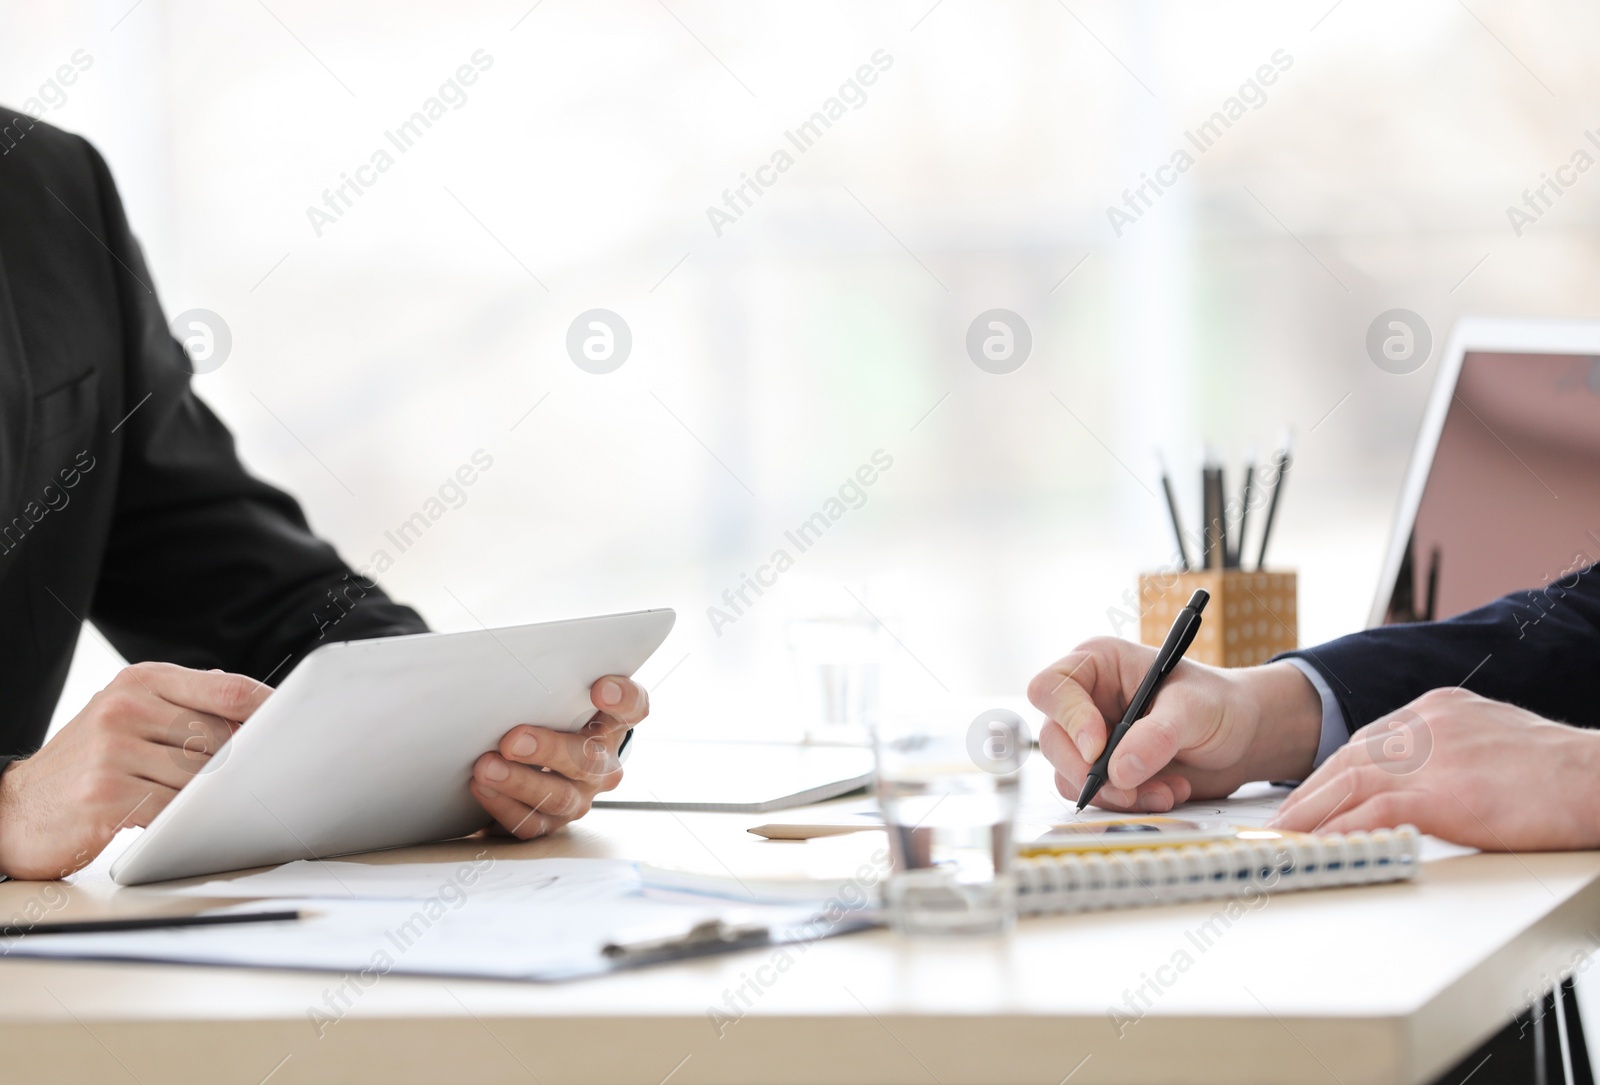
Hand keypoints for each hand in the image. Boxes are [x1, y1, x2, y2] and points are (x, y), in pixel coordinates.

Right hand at [0, 663, 269, 879]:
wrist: (15, 809)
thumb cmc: (90, 763)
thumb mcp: (132, 716)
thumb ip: (189, 706)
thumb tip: (259, 709)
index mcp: (143, 680)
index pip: (229, 689)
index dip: (272, 710)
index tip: (301, 726)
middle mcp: (127, 707)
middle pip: (223, 736)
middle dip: (247, 762)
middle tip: (267, 778)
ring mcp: (114, 750)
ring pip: (203, 776)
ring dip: (219, 796)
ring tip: (224, 804)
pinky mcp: (106, 795)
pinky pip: (174, 809)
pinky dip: (191, 820)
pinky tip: (192, 823)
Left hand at [469, 675, 648, 838]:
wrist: (536, 760)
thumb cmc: (544, 714)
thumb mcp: (553, 695)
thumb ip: (547, 682)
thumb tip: (501, 669)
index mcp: (611, 724)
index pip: (633, 707)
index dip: (622, 698)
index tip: (599, 688)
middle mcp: (603, 764)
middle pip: (589, 760)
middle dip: (549, 750)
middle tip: (512, 739)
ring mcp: (580, 796)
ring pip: (560, 797)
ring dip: (520, 782)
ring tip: (485, 767)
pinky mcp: (551, 823)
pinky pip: (532, 824)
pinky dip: (504, 806)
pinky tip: (481, 788)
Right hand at [1029, 638, 1322, 812]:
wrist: (1241, 737)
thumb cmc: (1218, 704)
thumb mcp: (1194, 709)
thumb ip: (1158, 735)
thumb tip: (1119, 770)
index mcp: (1097, 665)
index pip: (1051, 688)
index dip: (1068, 719)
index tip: (1098, 749)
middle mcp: (1085, 700)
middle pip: (1053, 739)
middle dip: (1091, 772)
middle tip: (1130, 787)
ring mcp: (1091, 739)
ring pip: (1068, 775)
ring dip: (1116, 794)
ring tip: (1165, 789)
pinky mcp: (1104, 772)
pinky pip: (1095, 797)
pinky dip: (1128, 804)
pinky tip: (1166, 792)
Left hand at [1268, 687, 1599, 848]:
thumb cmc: (1560, 774)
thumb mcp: (1492, 741)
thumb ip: (1449, 753)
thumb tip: (1419, 783)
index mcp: (1437, 708)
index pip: (1365, 742)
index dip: (1330, 775)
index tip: (1306, 799)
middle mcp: (1428, 723)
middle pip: (1347, 760)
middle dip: (1307, 796)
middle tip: (1278, 826)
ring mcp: (1435, 756)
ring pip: (1350, 783)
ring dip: (1309, 816)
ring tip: (1282, 843)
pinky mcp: (1447, 793)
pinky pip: (1375, 811)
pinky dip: (1342, 831)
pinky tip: (1321, 849)